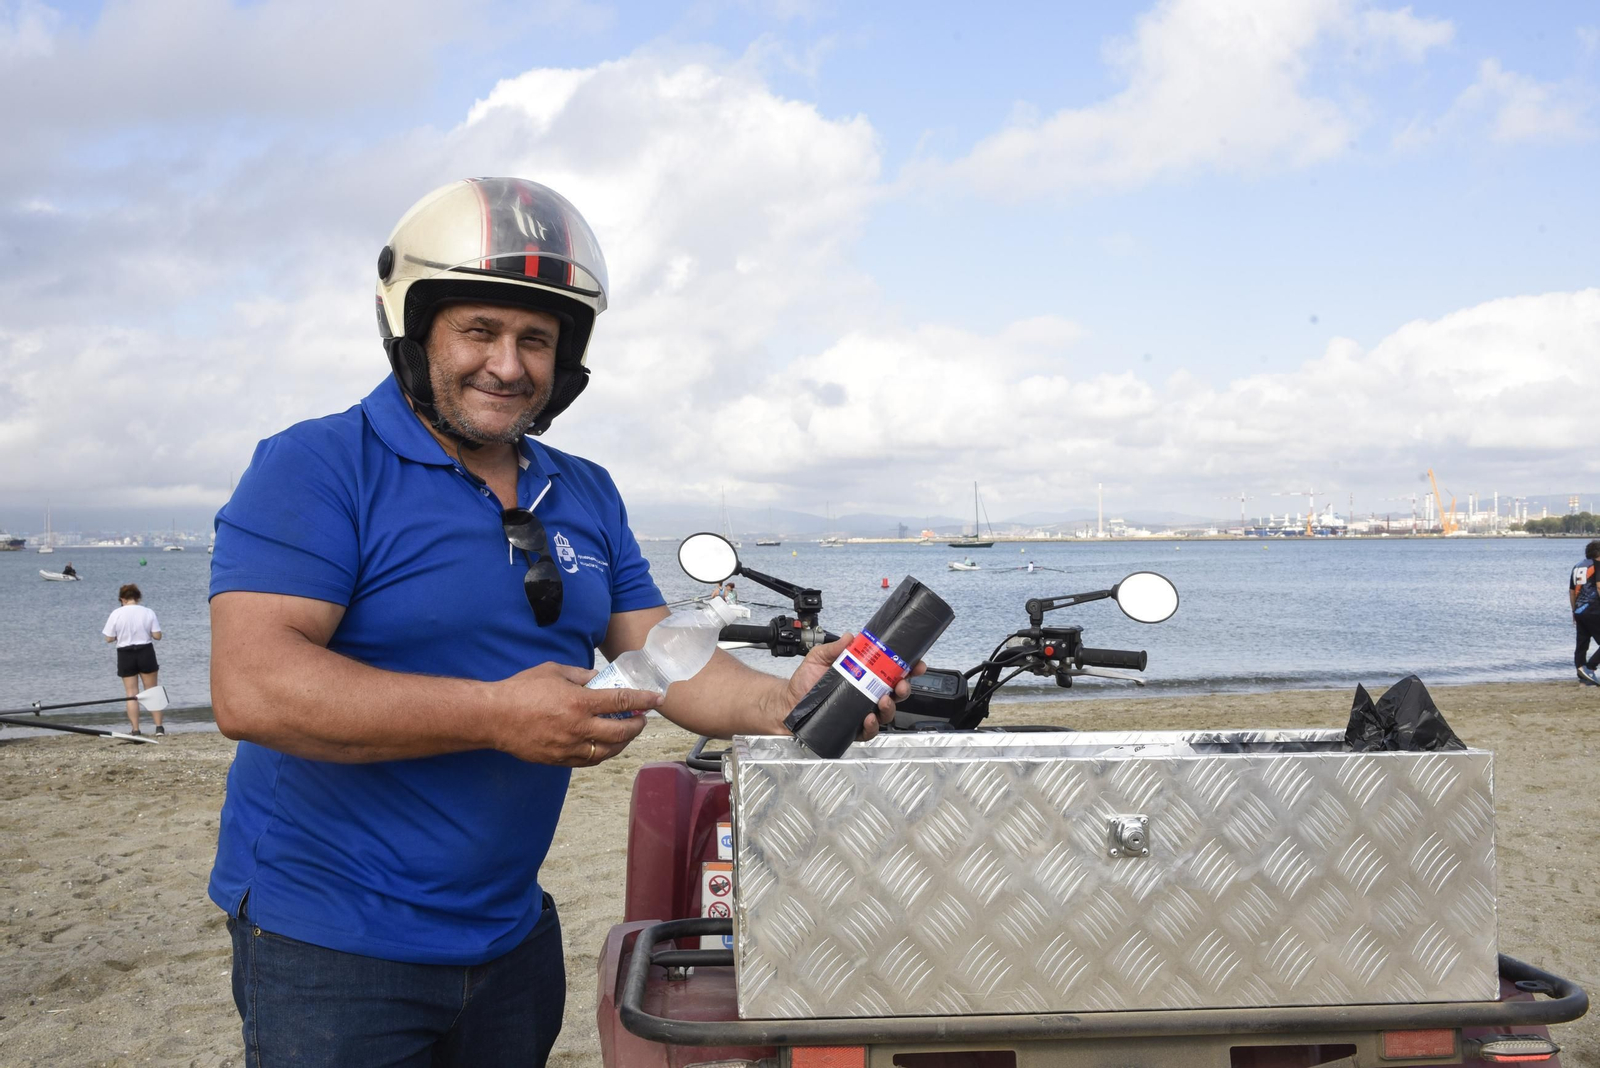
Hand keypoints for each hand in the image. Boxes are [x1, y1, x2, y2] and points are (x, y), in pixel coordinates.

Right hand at [491, 662, 656, 766]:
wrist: (494, 717)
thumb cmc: (521, 690)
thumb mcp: (554, 672)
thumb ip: (580, 675)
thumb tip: (598, 678)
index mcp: (579, 702)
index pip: (621, 700)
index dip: (643, 700)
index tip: (657, 699)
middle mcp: (578, 727)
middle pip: (621, 731)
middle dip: (637, 725)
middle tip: (642, 718)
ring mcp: (569, 747)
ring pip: (607, 751)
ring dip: (623, 743)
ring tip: (627, 733)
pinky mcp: (559, 759)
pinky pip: (588, 760)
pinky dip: (602, 753)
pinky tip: (605, 746)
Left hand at [778, 632, 925, 741]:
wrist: (787, 704)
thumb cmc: (804, 683)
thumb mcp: (818, 658)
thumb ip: (834, 647)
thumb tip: (850, 637)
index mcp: (865, 676)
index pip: (891, 672)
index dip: (908, 668)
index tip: (917, 664)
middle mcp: (866, 695)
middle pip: (895, 693)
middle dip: (904, 688)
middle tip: (901, 684)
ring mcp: (861, 712)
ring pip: (886, 712)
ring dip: (890, 707)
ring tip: (883, 700)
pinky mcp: (852, 729)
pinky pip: (869, 731)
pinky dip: (872, 726)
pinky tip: (868, 719)